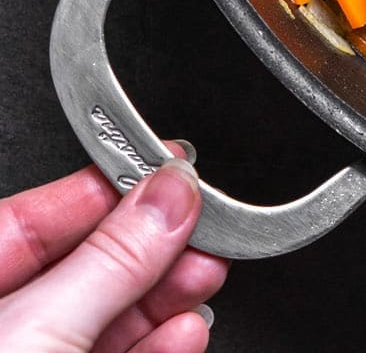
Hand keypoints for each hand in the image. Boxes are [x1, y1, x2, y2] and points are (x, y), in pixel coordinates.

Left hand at [0, 157, 226, 351]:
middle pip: (82, 266)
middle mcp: (2, 327)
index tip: (165, 170)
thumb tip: (170, 195)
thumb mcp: (41, 326)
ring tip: (206, 272)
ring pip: (107, 317)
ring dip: (167, 296)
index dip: (105, 188)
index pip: (34, 219)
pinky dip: (159, 346)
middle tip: (199, 221)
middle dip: (150, 245)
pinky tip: (183, 329)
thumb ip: (110, 259)